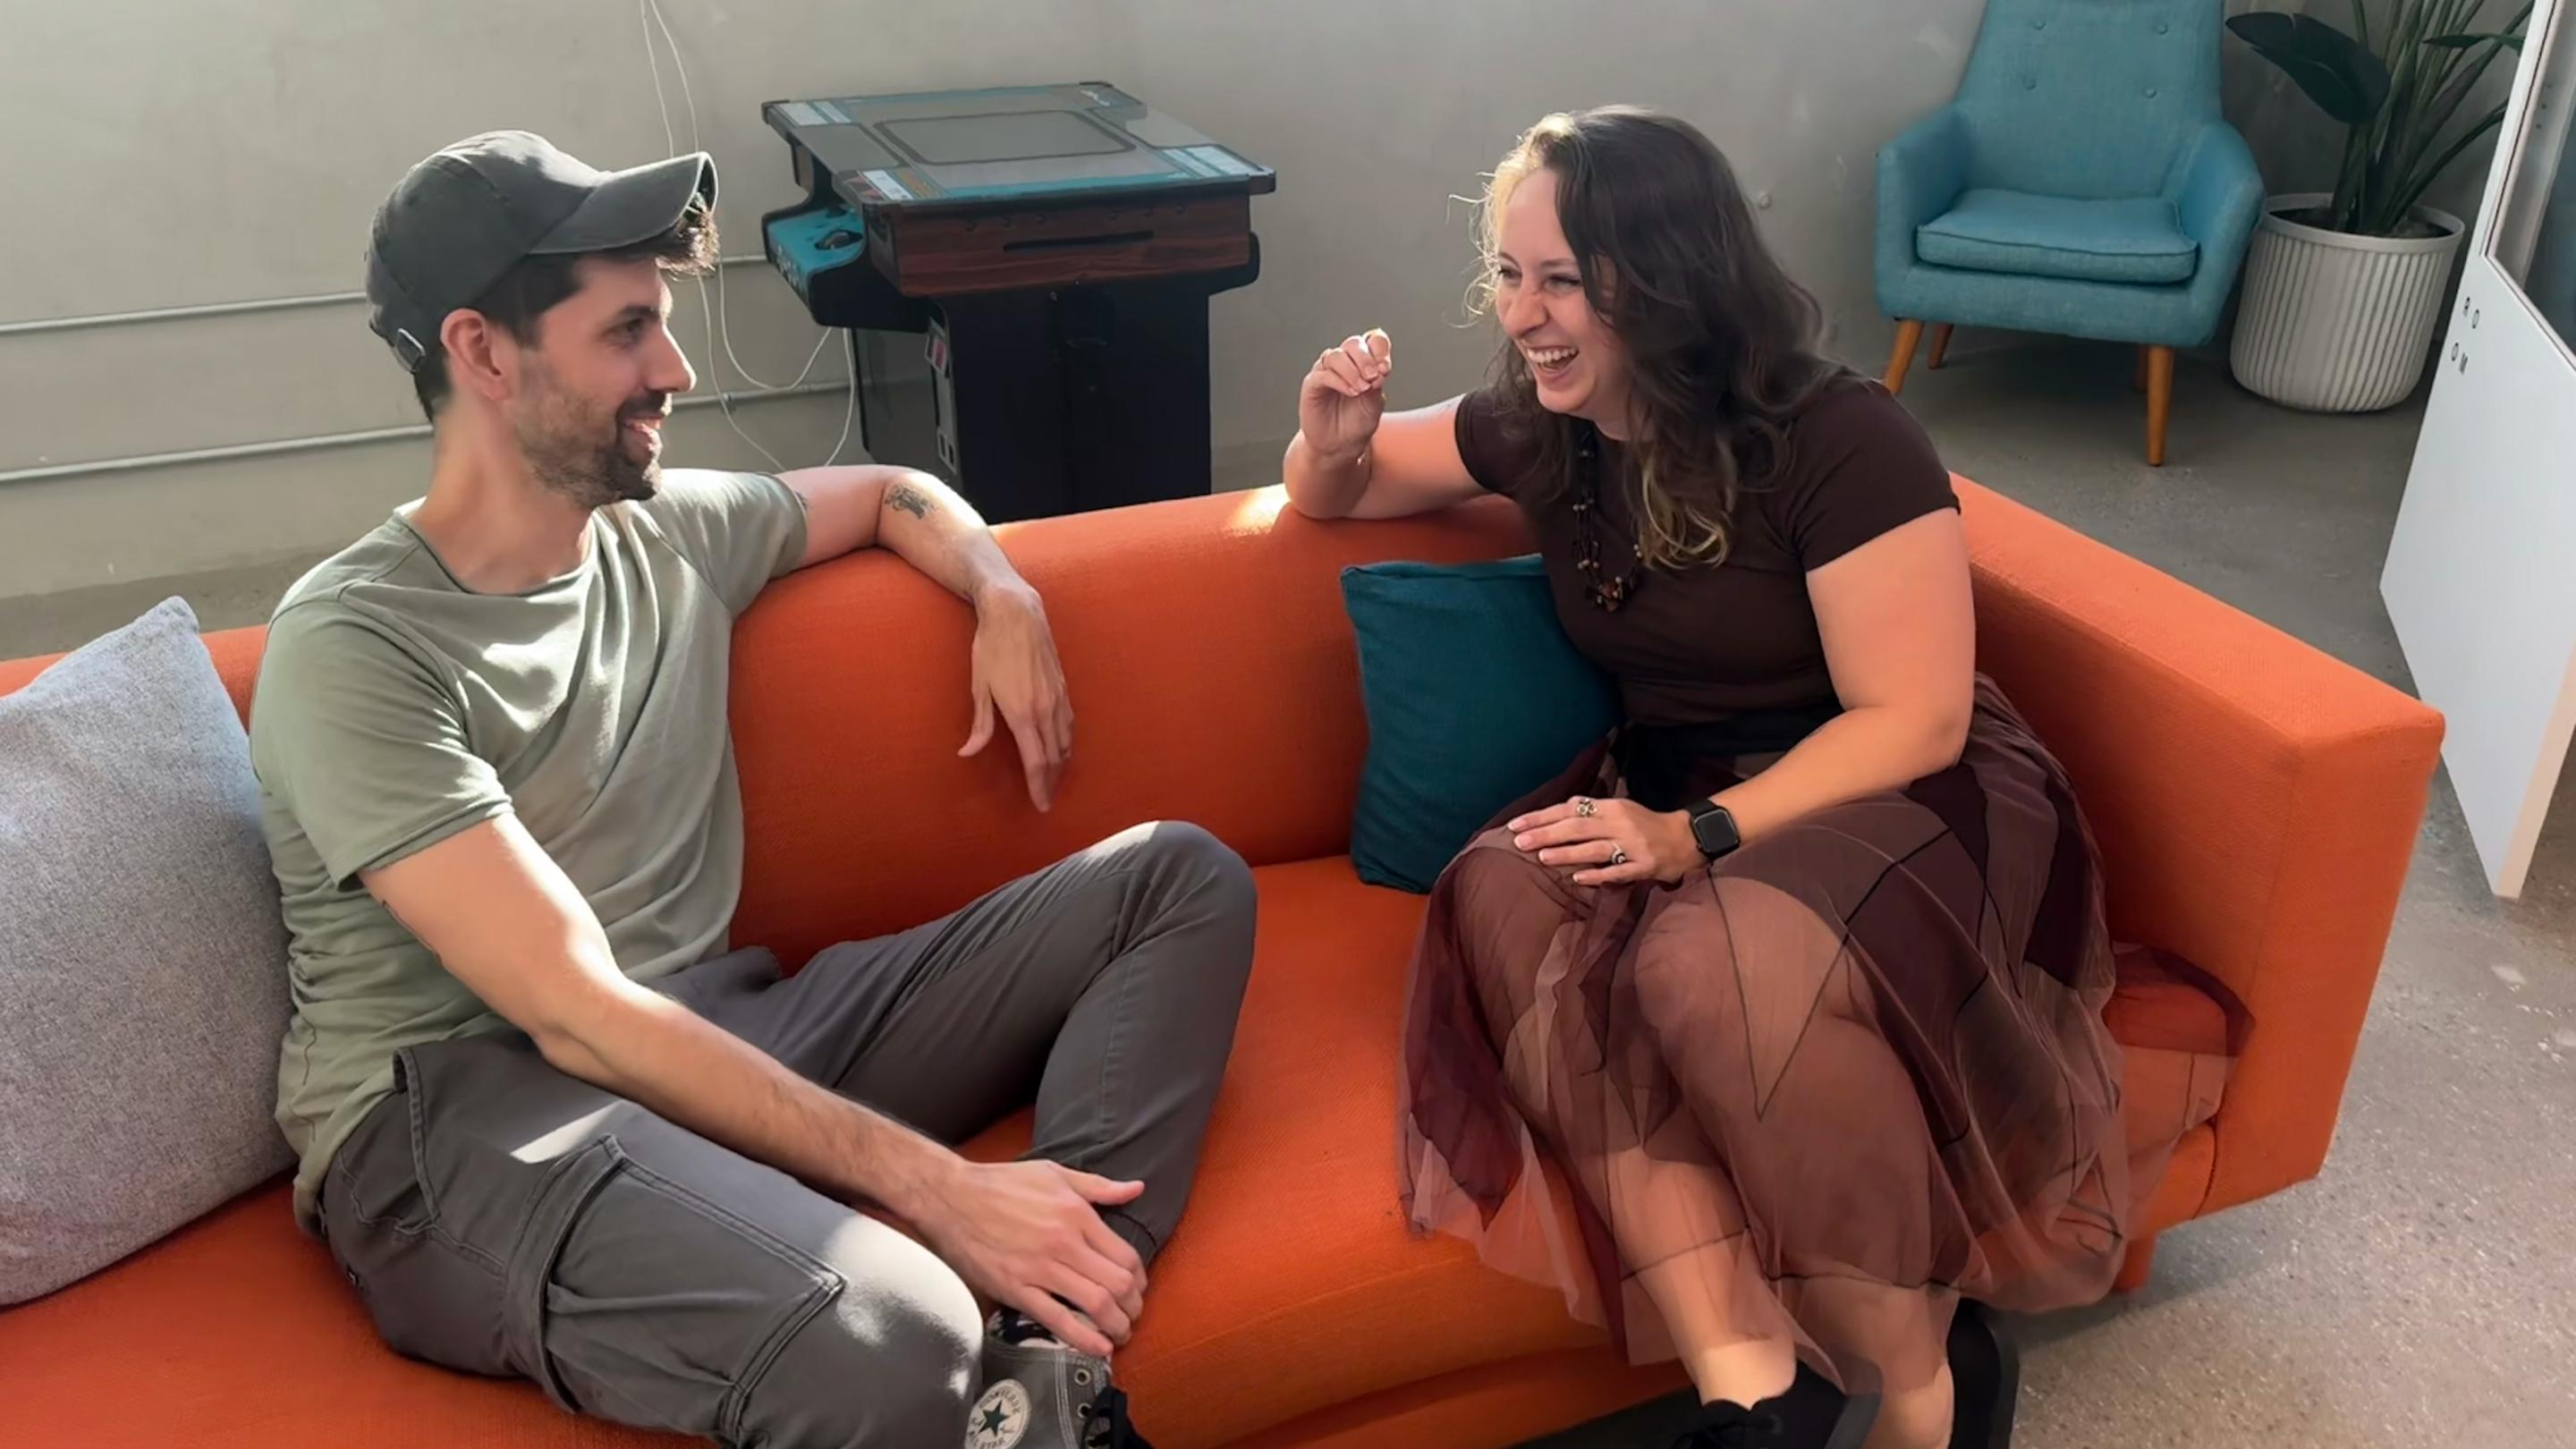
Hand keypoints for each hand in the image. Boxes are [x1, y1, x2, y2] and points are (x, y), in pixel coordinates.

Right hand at [907, 1159, 1149, 1357]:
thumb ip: (1099, 1186)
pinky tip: (1098, 1348)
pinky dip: (1082, 1338)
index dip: (1140, 1279)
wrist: (952, 1198)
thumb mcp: (1055, 1173)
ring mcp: (1040, 1269)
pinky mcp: (1016, 1289)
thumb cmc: (1002, 1183)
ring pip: (1095, 1304)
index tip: (1138, 1289)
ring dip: (1116, 1325)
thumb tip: (1137, 1188)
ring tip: (1120, 1334)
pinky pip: (1056, 1319)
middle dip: (1133, 1307)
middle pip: (1118, 1284)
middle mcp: (1064, 1243)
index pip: (1126, 1256)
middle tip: (1133, 1316)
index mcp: (1077, 1214)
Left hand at [961, 581, 1073, 810]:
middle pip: (1054, 757)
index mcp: (1023, 713)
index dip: (1039, 787)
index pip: (1036, 762)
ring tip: (1054, 779)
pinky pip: (1069, 724)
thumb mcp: (979, 687)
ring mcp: (1058, 698)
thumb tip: (967, 753)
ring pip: (1065, 742)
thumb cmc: (991, 647)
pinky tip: (1061, 747)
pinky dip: (1067, 742)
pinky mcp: (1063, 687)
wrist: (1016, 612)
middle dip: (1051, 781)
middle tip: (1046, 799)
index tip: (1041, 805)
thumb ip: (980, 725)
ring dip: (1061, 764)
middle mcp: (1046, 710)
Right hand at [1298, 329, 1392, 464]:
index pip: (1372, 341)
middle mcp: (1345, 362)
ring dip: (1352, 370)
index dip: (1380, 349)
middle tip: (1373, 377)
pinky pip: (1323, 373)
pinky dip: (1339, 380)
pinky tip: (1351, 392)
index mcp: (1363, 362)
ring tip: (1361, 389)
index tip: (1385, 369)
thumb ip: (1376, 387)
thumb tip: (1379, 371)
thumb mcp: (1374, 406)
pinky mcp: (1313, 384)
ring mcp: (1327, 371)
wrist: (1339, 446)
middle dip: (1366, 359)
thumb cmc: (1357, 423)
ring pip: (1336, 355)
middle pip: (1354, 343)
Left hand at [1509, 795, 1703, 886]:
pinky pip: (1618, 872)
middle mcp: (1621, 824)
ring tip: (1542, 856)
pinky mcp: (1644, 867)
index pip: (1571, 809)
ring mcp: (1633, 846)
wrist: (1686, 839)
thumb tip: (1561, 809)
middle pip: (1578, 827)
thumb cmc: (1646, 824)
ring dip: (1567, 852)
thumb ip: (1592, 811)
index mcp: (1613, 807)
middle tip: (1519, 842)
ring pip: (1595, 849)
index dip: (1543, 817)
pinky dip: (1597, 875)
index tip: (1516, 825)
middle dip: (1547, 833)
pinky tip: (1577, 878)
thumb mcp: (1620, 810)